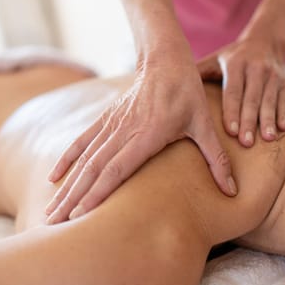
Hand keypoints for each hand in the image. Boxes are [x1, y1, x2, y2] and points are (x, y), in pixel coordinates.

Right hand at [45, 62, 235, 223]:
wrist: (165, 61)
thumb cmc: (187, 94)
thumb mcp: (204, 125)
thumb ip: (216, 159)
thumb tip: (232, 191)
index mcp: (147, 134)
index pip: (118, 168)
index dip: (98, 192)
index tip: (81, 215)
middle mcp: (124, 131)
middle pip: (94, 169)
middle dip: (74, 198)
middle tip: (56, 224)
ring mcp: (112, 124)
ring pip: (84, 159)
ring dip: (67, 186)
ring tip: (52, 210)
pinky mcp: (106, 119)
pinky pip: (82, 141)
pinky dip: (67, 160)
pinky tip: (54, 178)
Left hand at [197, 38, 284, 146]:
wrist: (265, 41)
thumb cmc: (233, 57)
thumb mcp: (215, 59)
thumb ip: (199, 72)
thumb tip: (172, 87)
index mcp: (235, 65)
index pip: (232, 91)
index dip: (232, 111)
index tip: (231, 131)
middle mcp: (256, 69)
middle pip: (252, 98)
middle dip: (249, 121)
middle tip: (245, 142)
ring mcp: (273, 75)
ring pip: (270, 100)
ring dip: (268, 120)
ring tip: (267, 139)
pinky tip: (284, 128)